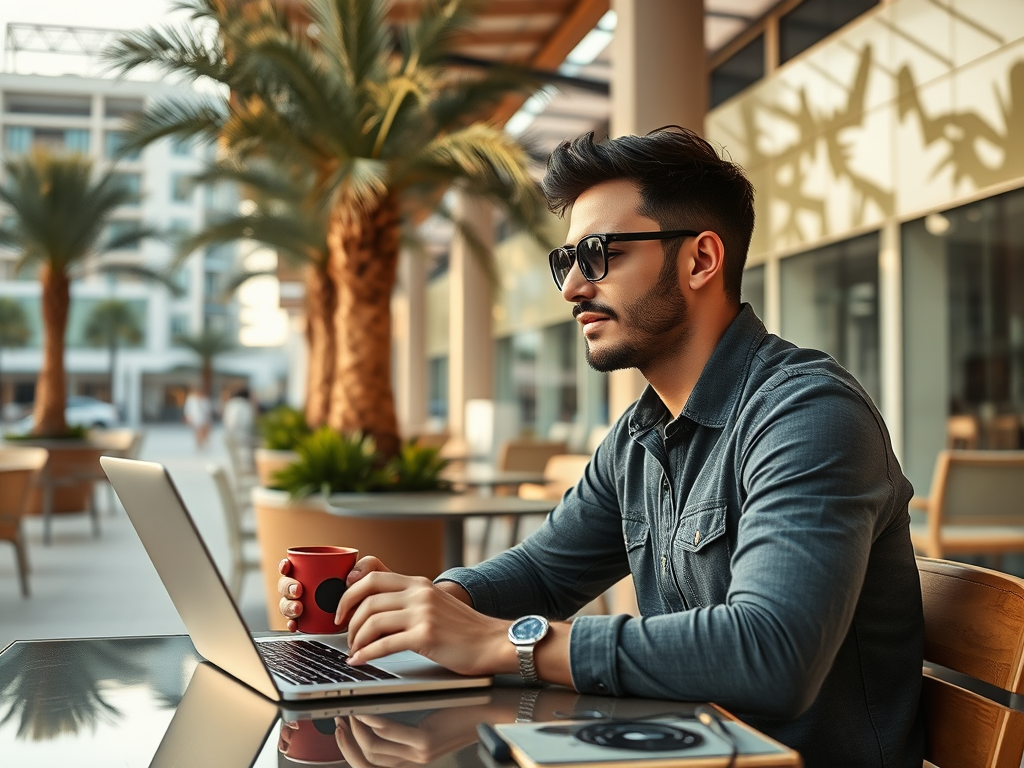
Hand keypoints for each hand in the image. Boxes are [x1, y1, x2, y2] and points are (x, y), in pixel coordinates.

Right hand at [277, 556, 392, 632]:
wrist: (381, 613)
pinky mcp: (312, 623)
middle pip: (288, 585)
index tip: (287, 566)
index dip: (286, 566)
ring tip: (299, 608)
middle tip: (298, 590)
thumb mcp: (375, 573)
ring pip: (288, 604)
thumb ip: (367, 566)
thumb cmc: (376, 590)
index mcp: (321, 571)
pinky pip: (296, 623)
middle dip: (287, 587)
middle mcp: (311, 587)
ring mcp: (310, 605)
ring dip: (288, 605)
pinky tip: (295, 625)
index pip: (296, 566)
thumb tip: (350, 578)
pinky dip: (292, 624)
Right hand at [334, 710, 477, 767]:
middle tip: (339, 722)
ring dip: (356, 732)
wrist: (493, 708)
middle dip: (347, 743)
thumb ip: (405, 721)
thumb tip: (376, 709)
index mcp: (412, 755)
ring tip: (351, 713)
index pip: (371, 764)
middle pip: (367, 762)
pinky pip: (390, 735)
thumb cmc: (464, 706)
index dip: (350, 749)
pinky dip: (373, 723)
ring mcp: (418, 753)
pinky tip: (368, 710)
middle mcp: (413, 759)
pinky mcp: (426, 741)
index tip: (340, 729)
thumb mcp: (430, 718)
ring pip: (374, 751)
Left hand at [337, 571, 515, 675]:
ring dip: (357, 639)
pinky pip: (384, 644)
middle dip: (348, 620)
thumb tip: (373, 595)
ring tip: (355, 650)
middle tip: (345, 634)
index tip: (342, 610)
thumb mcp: (434, 602)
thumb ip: (407, 596)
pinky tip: (360, 661)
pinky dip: (366, 654)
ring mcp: (423, 614)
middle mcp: (419, 594)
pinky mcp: (426, 636)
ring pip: (372, 622)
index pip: (372, 577)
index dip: (349, 593)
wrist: (493, 642)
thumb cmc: (464, 628)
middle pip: (367, 599)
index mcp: (419, 583)